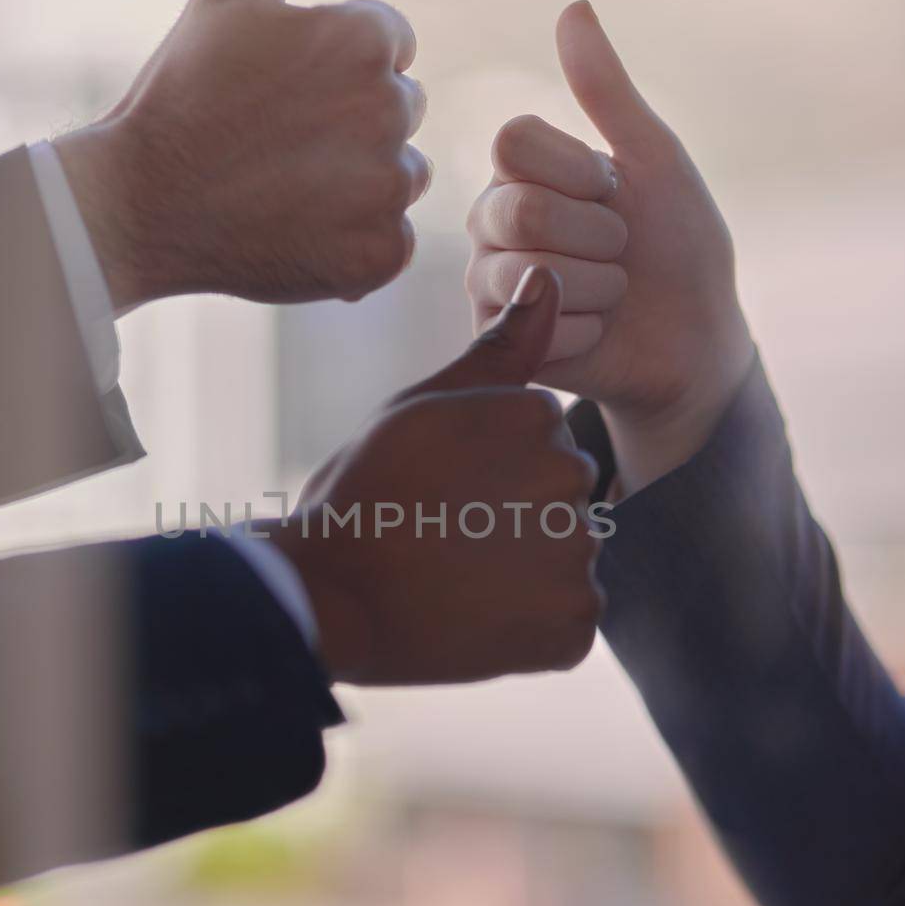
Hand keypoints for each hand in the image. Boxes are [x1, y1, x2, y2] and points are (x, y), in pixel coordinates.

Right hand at [56, 0, 428, 312]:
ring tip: (284, 184)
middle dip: (349, 120)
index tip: (276, 88)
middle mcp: (387, 112)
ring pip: (402, 175)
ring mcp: (384, 192)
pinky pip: (395, 241)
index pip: (389, 44)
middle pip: (400, 109)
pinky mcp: (379, 258)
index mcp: (363, 40)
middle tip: (274, 139)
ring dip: (357, 182)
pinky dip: (355, 242)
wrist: (136, 206)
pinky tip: (299, 229)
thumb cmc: (181, 91)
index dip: (330, 65)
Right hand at [263, 266, 604, 684]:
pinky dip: (531, 628)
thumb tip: (552, 277)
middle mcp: (570, 480)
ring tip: (456, 579)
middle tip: (444, 536)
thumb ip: (500, 347)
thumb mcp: (424, 407)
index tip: (438, 491)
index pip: (540, 442)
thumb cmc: (366, 493)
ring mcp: (575, 557)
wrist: (329, 596)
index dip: (485, 472)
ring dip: (525, 575)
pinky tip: (478, 619)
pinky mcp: (573, 626)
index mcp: (538, 417)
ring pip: (567, 560)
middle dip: (516, 518)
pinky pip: (569, 623)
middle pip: (560, 497)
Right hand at [466, 1, 753, 492]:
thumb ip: (607, 90)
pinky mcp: (500, 345)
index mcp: (519, 171)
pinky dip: (592, 330)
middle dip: (600, 234)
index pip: (513, 142)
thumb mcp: (653, 159)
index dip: (579, 169)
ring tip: (611, 292)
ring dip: (601, 286)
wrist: (695, 338)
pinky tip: (598, 331)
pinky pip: (543, 328)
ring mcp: (488, 285)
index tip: (614, 188)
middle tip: (619, 249)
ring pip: (532, 273)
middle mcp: (490, 223)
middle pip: (520, 209)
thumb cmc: (677, 244)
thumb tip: (574, 6)